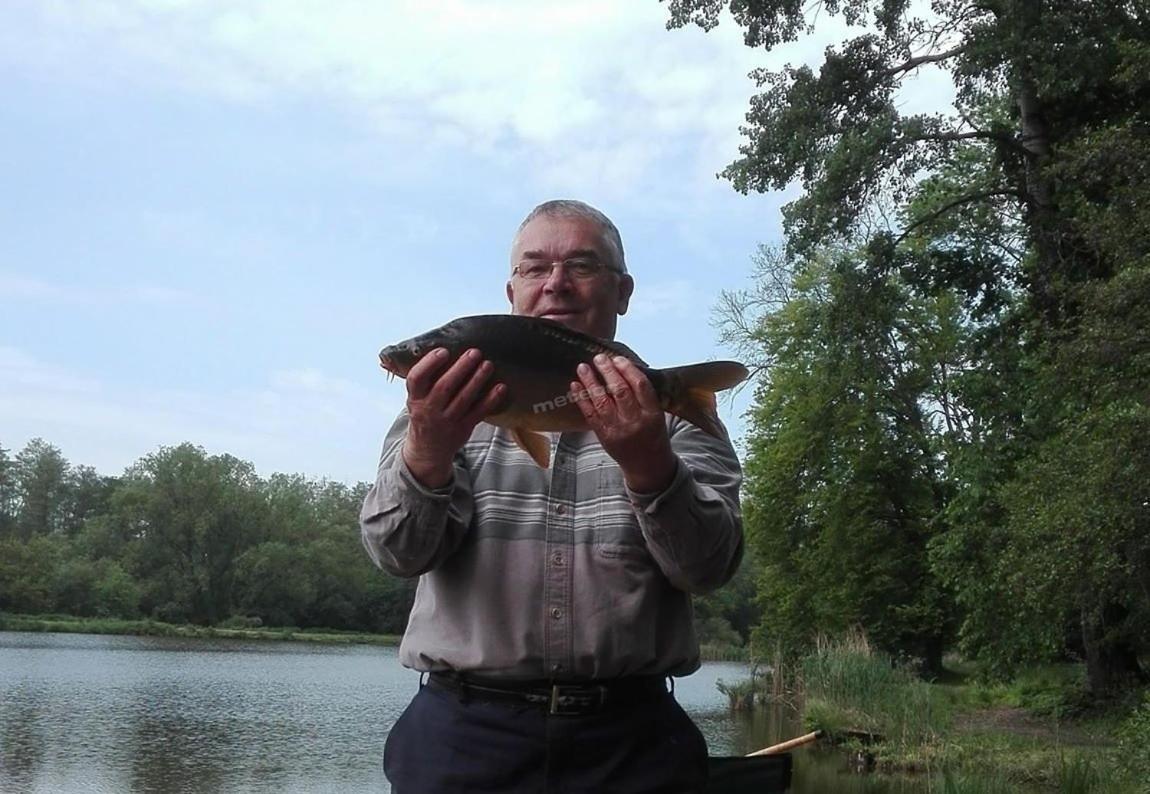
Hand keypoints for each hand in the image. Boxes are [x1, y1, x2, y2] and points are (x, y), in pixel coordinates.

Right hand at [402, 348, 505, 487]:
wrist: (427, 449)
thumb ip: (425, 378)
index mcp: (415, 398)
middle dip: (460, 368)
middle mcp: (429, 410)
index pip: (417, 379)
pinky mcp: (463, 429)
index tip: (443, 351)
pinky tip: (500, 387)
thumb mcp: (417, 398)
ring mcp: (446, 421)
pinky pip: (478, 413)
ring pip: (463, 399)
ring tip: (488, 364)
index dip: (429, 364)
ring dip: (477, 380)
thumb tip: (438, 344)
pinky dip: (490, 400)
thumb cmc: (425, 413)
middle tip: (475, 352)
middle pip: (444, 387)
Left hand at [571, 354, 676, 492]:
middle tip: (599, 358)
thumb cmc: (653, 436)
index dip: (628, 370)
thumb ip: (644, 397)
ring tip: (583, 367)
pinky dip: (581, 399)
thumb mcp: (657, 416)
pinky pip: (590, 415)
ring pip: (602, 402)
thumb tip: (623, 370)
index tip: (618, 359)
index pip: (640, 386)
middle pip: (620, 391)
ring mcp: (617, 430)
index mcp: (652, 414)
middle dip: (608, 372)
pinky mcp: (604, 436)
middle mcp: (635, 421)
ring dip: (591, 382)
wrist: (647, 466)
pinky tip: (575, 386)